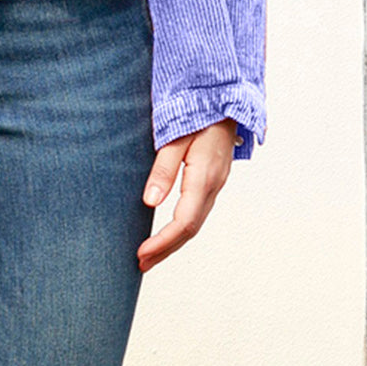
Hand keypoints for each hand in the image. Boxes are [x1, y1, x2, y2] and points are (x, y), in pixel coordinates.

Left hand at [136, 116, 237, 271]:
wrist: (225, 101)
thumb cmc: (197, 114)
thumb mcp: (175, 137)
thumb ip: (163, 170)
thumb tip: (150, 203)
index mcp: (204, 178)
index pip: (184, 222)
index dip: (162, 242)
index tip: (141, 254)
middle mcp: (213, 186)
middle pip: (190, 229)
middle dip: (165, 249)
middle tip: (141, 264)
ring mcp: (216, 185)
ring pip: (195, 223)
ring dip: (173, 242)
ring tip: (150, 256)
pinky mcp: (213, 181)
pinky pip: (198, 213)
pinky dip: (182, 229)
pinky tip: (169, 233)